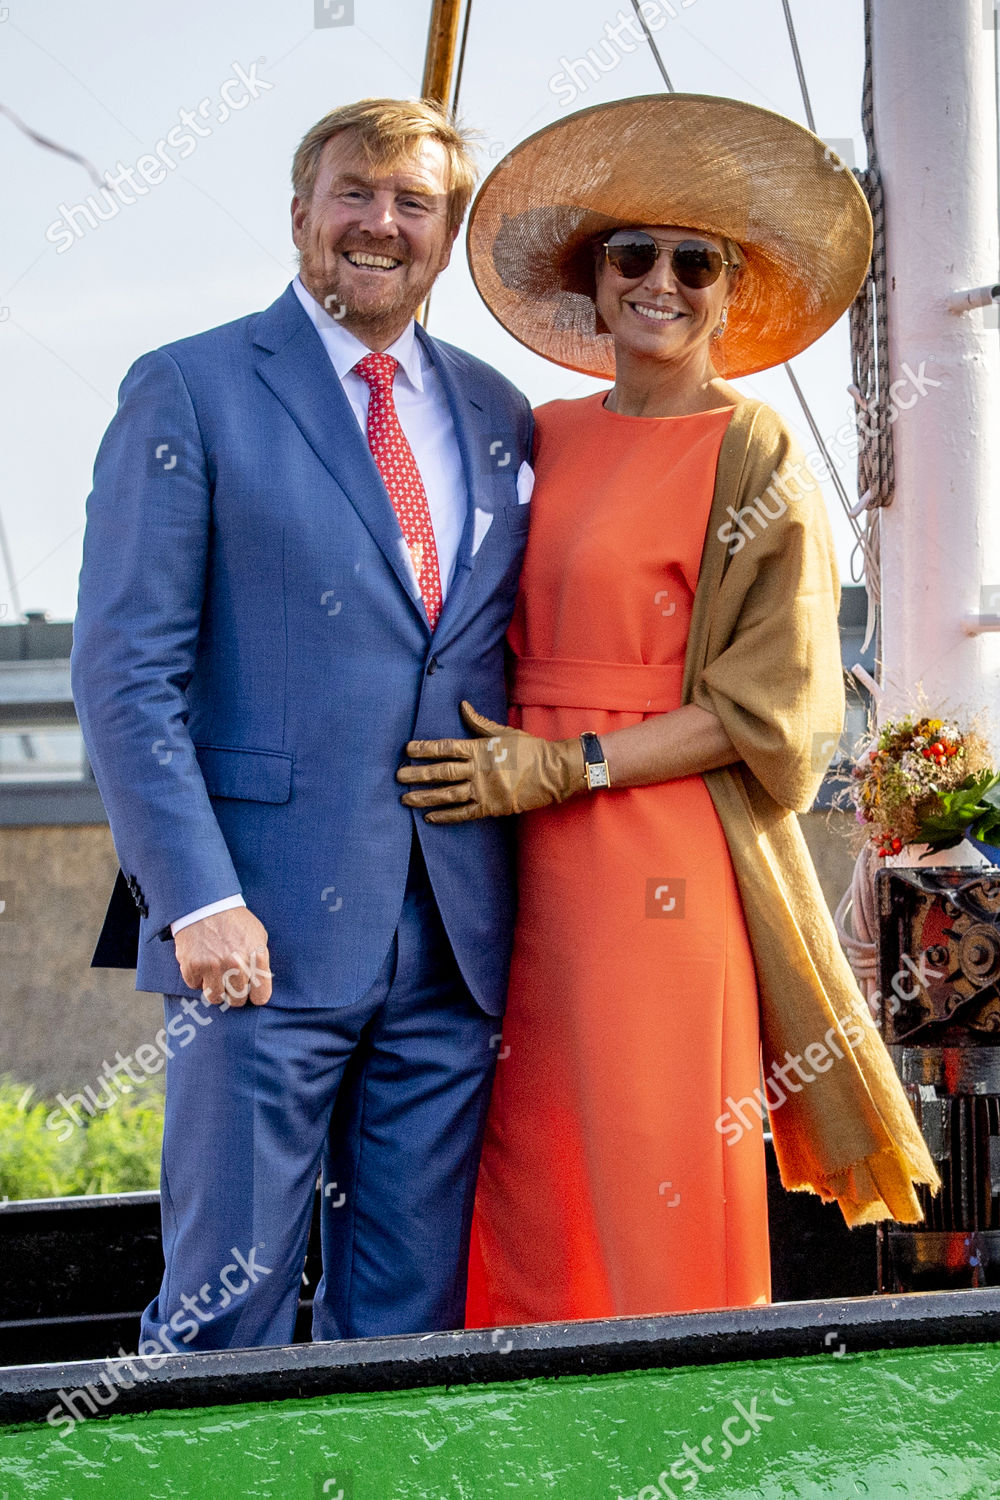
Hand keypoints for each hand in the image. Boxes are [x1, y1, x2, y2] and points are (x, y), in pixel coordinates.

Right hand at [173, 907, 271, 1006]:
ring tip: (215, 973)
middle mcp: (236, 964)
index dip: (256, 996)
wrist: (204, 905)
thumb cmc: (234, 921)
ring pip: (215, 998)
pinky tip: (201, 962)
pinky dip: (197, 977)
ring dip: (215, 988)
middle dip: (234, 994)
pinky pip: (195, 986)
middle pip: (237, 1001)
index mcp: (256, 956)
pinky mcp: (193, 967)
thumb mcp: (257, 935)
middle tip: (230, 981)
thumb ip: (260, 960)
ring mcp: (213, 967)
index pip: (261, 996)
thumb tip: (260, 983)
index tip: (252, 993)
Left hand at [397, 701, 585, 822]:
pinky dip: (446, 817)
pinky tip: (429, 818)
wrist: (553, 772)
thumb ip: (479, 723)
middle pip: (441, 772)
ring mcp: (484, 790)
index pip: (445, 748)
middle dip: (418, 774)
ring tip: (406, 799)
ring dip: (425, 797)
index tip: (407, 750)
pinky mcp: (491, 807)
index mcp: (479, 749)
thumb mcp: (503, 732)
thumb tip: (463, 706)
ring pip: (448, 795)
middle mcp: (477, 770)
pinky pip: (464, 814)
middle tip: (398, 776)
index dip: (425, 749)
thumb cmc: (530, 750)